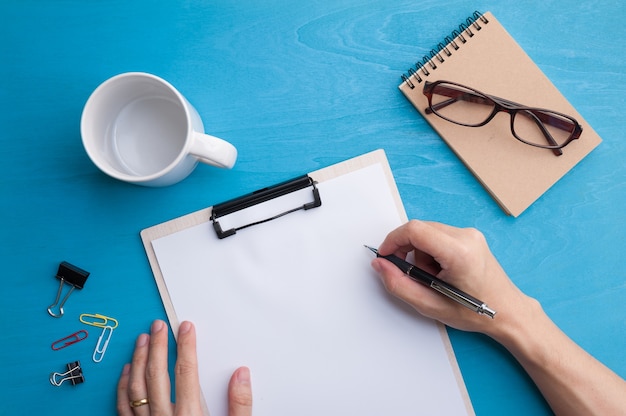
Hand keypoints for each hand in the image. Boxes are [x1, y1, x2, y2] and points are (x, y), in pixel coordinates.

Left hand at [117, 320, 252, 415]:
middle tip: (158, 326)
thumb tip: (241, 375)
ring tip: (141, 340)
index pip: (187, 372)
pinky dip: (123, 386)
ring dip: (137, 361)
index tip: (186, 327)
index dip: (186, 346)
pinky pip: (122, 408)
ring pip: (135, 388)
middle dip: (158, 346)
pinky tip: (126, 372)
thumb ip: (240, 407)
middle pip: (157, 375)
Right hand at [371, 220, 530, 335]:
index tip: (385, 256)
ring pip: (428, 232)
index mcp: (458, 252)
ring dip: (421, 253)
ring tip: (434, 277)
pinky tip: (442, 271)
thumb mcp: (430, 305)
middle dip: (408, 250)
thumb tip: (380, 265)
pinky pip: (439, 236)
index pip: (415, 230)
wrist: (508, 312)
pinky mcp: (470, 237)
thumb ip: (399, 284)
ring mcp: (470, 234)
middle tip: (413, 274)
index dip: (393, 241)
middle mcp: (466, 237)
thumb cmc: (476, 312)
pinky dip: (432, 251)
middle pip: (420, 229)